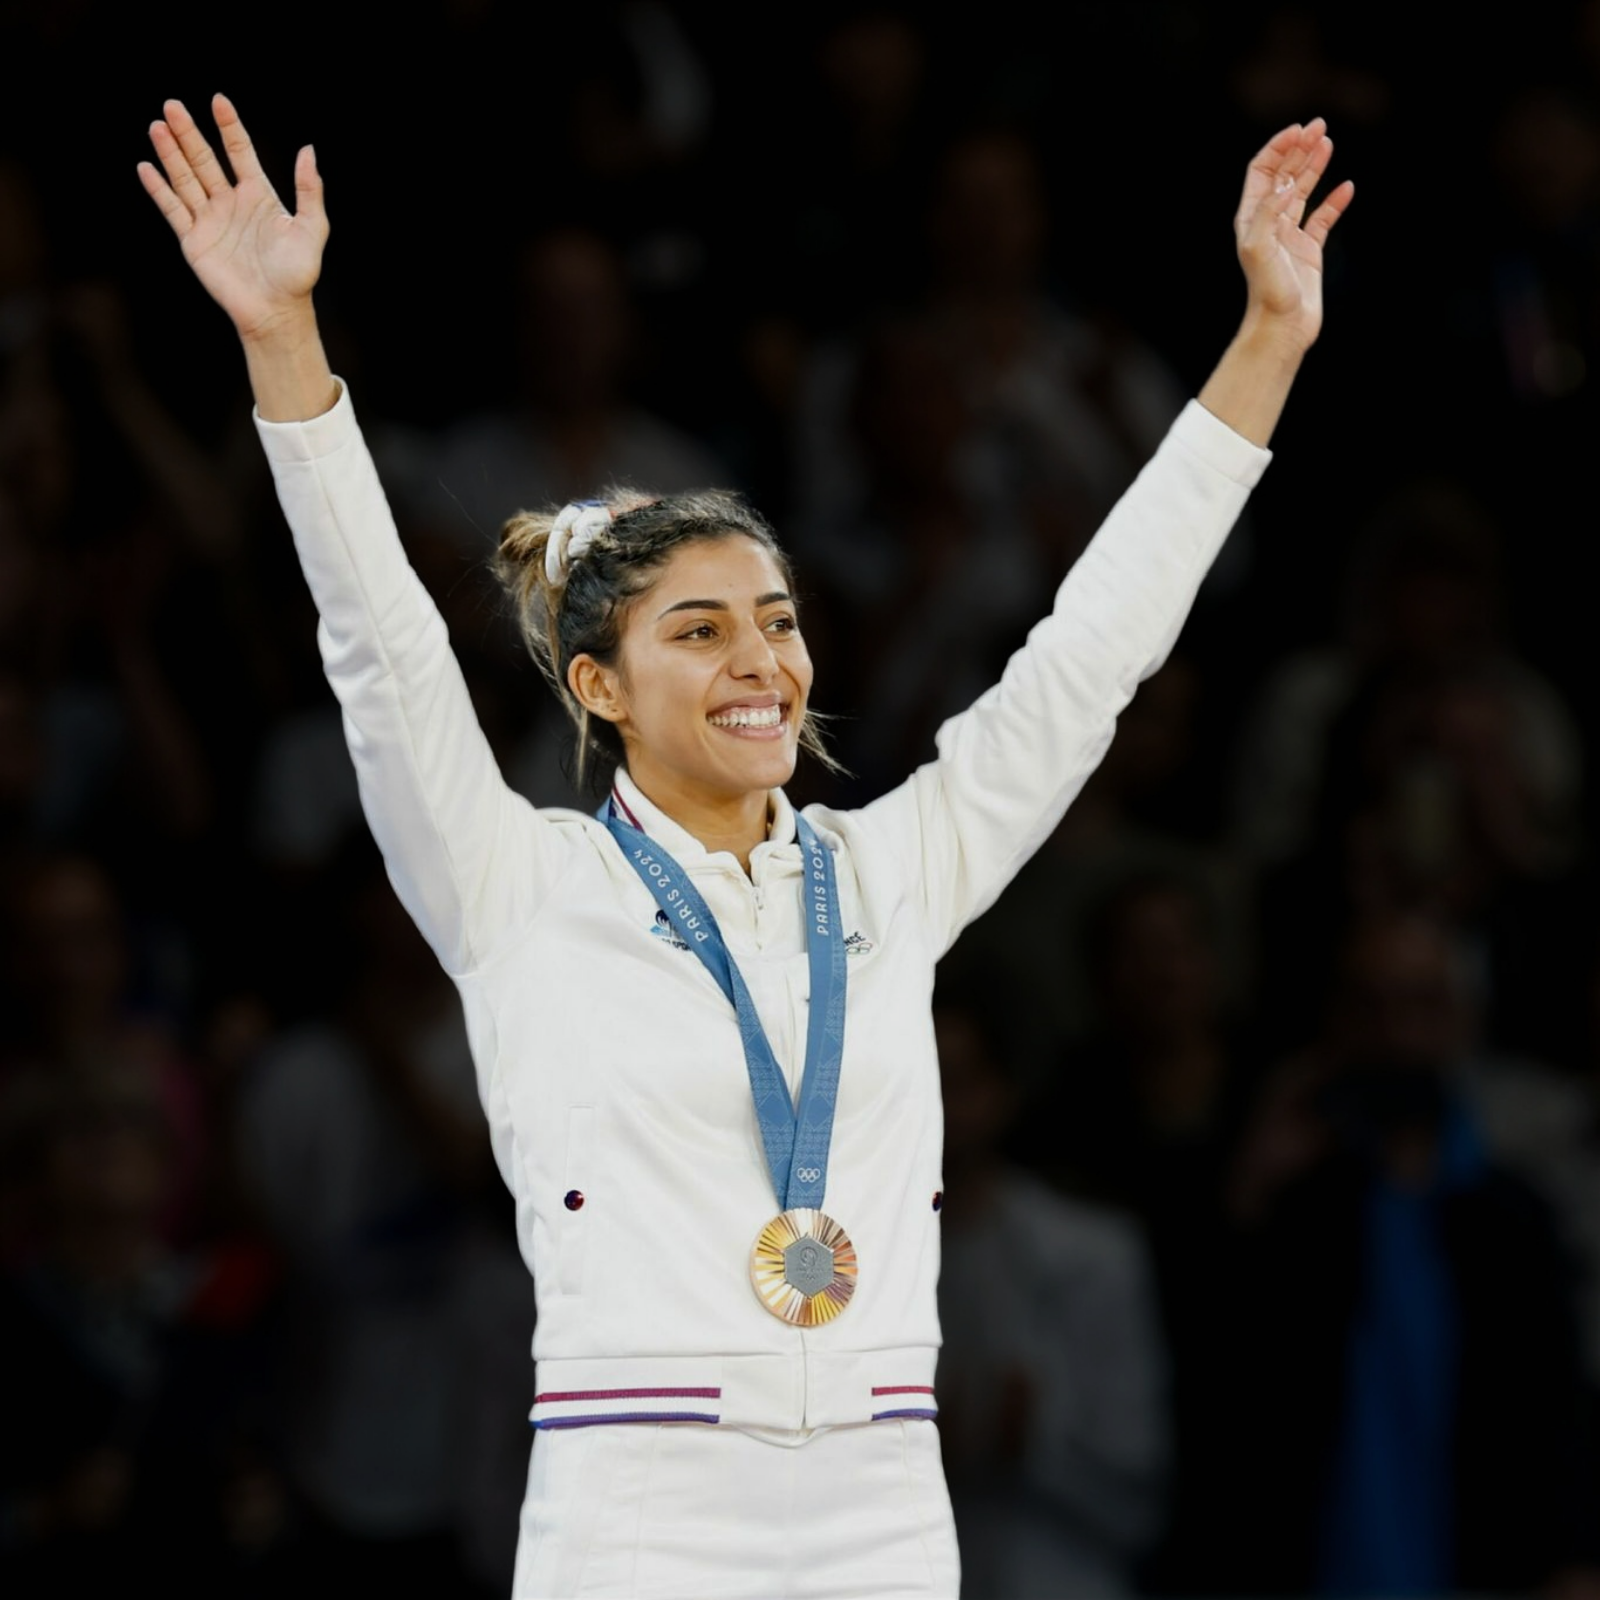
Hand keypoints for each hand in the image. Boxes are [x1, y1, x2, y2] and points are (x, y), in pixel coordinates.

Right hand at [138, 95, 326, 341]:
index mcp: (258, 196)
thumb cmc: (297, 274)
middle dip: (189, 133)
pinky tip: (146, 168)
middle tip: (172, 105)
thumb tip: (308, 150)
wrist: (276, 311)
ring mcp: (210, 220)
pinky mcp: (194, 241)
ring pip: (186, 179)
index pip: (240, 152)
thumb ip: (309, 191)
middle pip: (205, 160)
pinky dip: (159, 190)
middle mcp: (231, 203)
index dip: (229, 127)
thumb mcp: (311, 229)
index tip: (218, 101)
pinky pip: (173, 210)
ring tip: (157, 127)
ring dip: (171, 154)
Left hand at [1234, 118, 1353, 349]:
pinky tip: (1347, 188)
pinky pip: (1323, 219)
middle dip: (1299, 149)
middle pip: (1284, 175)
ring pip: (1304, 192)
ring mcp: (1290, 236)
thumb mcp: (1259, 248)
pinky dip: (1335, 201)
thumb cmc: (1267, 291)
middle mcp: (1269, 223)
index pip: (1263, 171)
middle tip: (1319, 127)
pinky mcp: (1309, 250)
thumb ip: (1269, 212)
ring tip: (1328, 143)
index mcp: (1251, 219)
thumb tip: (1286, 184)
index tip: (1299, 131)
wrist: (1282, 327)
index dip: (1279, 148)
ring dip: (1314, 166)